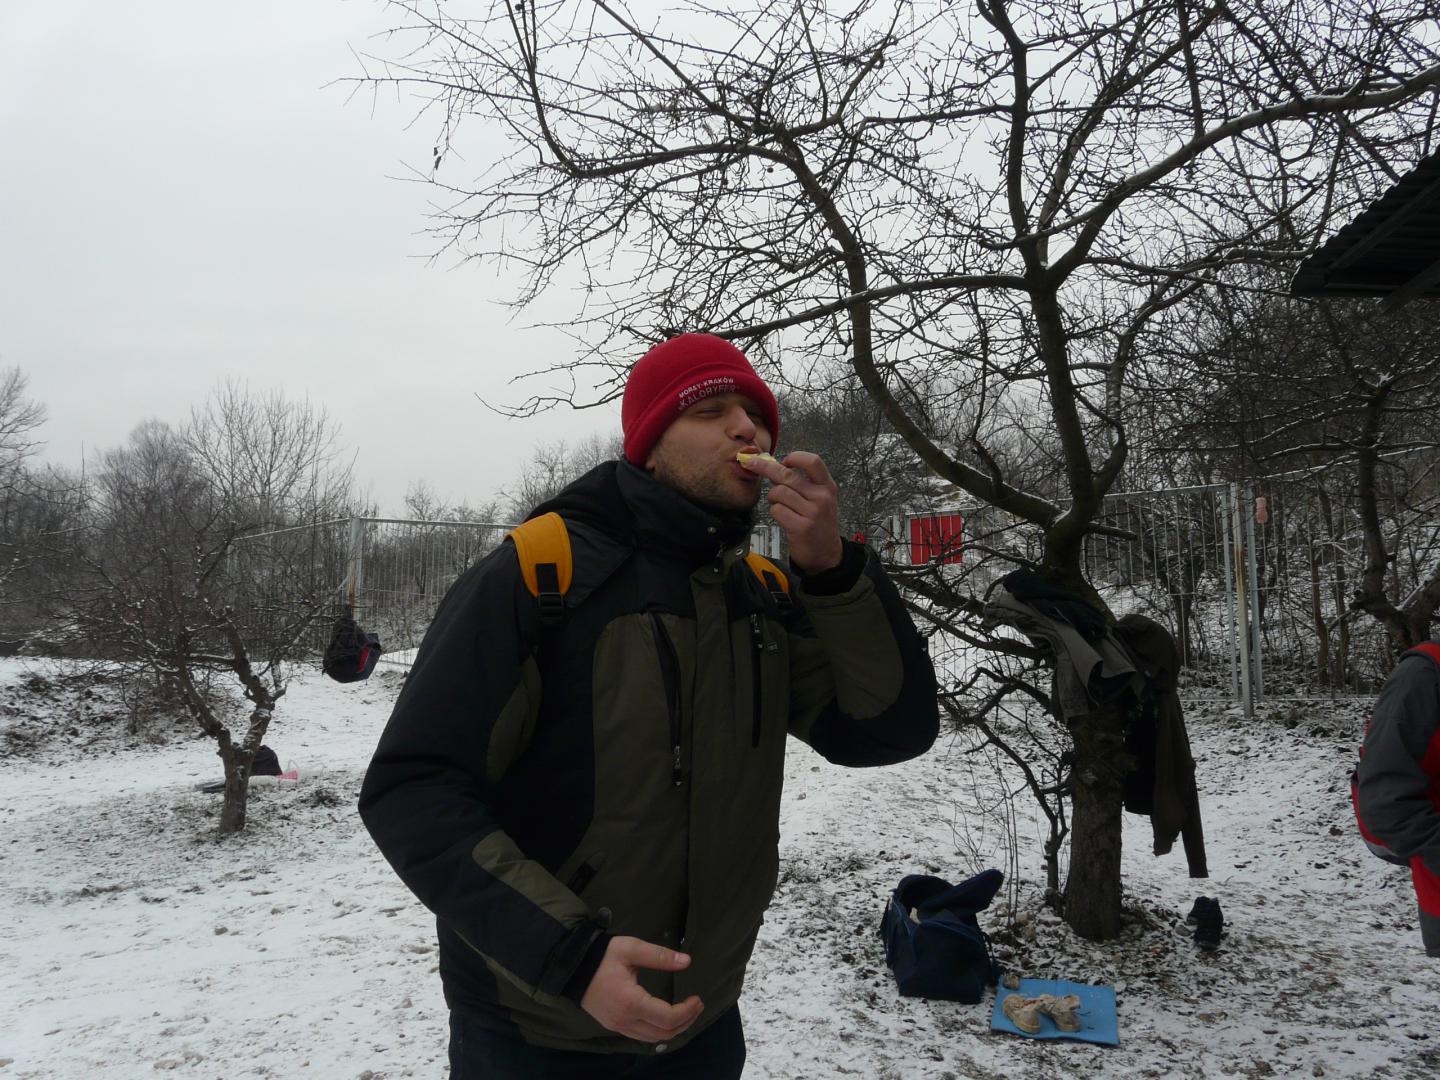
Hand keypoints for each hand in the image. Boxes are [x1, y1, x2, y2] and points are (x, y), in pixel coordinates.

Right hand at [580, 936, 703, 1042]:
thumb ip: (659, 956)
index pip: (668, 1018)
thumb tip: (687, 961)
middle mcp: (625, 1021)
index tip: (697, 998)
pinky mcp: (614, 1026)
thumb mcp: (630, 949)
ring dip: (674, 1028)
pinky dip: (659, 1030)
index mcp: (631, 1003)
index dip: (687, 1011)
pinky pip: (642, 1036)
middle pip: (664, 1033)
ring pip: (653, 1039)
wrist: (572, 967)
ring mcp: (618, 1026)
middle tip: (697, 1004)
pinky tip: (666, 1018)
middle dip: (686, 1021)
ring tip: (686, 1011)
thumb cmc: (601, 957)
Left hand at [742, 450, 842, 572]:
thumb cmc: (819, 524)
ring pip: (779, 492)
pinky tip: (783, 517)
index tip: (783, 460)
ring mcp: (812, 512)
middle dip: (765, 468)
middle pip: (788, 475)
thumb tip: (774, 465)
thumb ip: (803, 483)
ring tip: (780, 504)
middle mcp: (821, 497)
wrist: (827, 554)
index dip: (794, 457)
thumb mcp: (820, 499)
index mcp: (827, 486)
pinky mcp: (800, 527)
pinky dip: (775, 512)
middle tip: (752, 464)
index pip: (812, 461)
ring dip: (773, 498)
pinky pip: (776, 510)